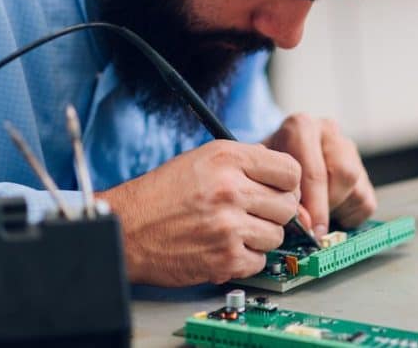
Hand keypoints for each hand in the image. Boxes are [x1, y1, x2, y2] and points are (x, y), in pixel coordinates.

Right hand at [96, 140, 300, 285]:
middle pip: (288, 205)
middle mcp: (231, 189)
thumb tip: (283, 172)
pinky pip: (259, 260)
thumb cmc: (161, 194)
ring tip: (233, 230)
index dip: (287, 183)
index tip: (277, 190)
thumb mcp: (202, 159)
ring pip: (277, 235)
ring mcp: (229, 226)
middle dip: (274, 212)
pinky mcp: (224, 259)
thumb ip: (244, 161)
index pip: (291, 170)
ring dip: (260, 237)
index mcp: (227, 158)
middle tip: (253, 213)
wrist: (127, 228)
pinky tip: (224, 247)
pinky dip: (246, 258)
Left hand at [263, 114, 375, 237]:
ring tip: (314, 215)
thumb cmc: (265, 172)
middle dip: (326, 207)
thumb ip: (280, 194)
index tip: (308, 229)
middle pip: (343, 174)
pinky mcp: (363, 171)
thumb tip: (305, 221)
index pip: (314, 169)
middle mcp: (329, 131)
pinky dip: (349, 216)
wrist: (273, 163)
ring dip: (336, 209)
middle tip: (313, 229)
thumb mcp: (263, 178)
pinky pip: (366, 202)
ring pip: (356, 187)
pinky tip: (327, 212)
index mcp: (301, 126)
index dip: (311, 205)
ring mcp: (348, 149)